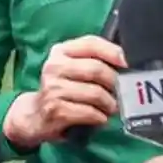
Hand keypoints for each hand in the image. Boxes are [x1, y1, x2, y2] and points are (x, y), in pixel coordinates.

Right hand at [3, 35, 124, 148]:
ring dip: (110, 104)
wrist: (35, 114)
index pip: (91, 43)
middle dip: (115, 83)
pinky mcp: (55, 109)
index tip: (128, 63)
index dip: (113, 52)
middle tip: (122, 93)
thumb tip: (125, 61)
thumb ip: (93, 59)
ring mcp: (53, 88)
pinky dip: (100, 117)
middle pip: (96, 69)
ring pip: (95, 93)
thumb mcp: (72, 68)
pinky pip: (89, 112)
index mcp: (61, 51)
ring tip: (111, 108)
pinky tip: (100, 118)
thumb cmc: (62, 88)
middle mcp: (54, 66)